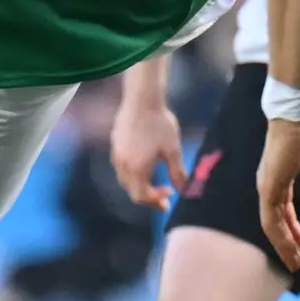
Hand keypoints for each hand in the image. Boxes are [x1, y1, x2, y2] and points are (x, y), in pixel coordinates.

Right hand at [111, 84, 185, 208]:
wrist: (142, 99)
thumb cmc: (160, 124)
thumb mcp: (173, 150)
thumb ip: (178, 173)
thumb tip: (184, 190)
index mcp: (136, 169)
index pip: (141, 196)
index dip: (155, 201)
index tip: (169, 197)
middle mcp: (122, 165)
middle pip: (132, 190)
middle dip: (149, 196)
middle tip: (165, 194)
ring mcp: (116, 154)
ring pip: (126, 179)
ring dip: (140, 184)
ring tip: (155, 181)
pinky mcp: (115, 144)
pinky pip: (122, 167)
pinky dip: (134, 173)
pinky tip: (145, 163)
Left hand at [258, 113, 299, 267]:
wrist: (299, 116)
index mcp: (281, 179)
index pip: (284, 209)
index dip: (293, 227)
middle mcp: (270, 185)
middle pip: (275, 221)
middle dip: (286, 242)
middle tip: (295, 261)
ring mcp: (267, 188)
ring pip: (272, 225)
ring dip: (283, 245)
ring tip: (294, 262)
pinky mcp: (268, 189)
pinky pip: (271, 220)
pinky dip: (280, 237)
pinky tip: (291, 249)